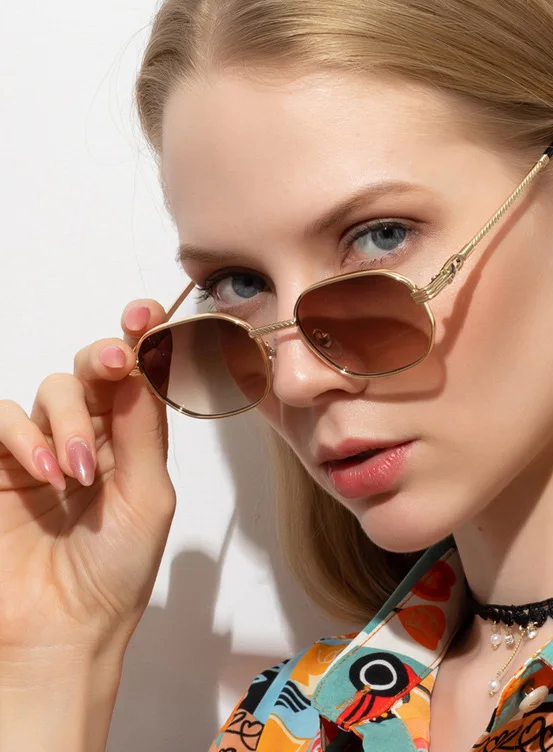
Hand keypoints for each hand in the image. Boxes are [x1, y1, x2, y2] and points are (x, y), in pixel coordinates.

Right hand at [0, 301, 176, 657]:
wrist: (62, 629)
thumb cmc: (115, 570)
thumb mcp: (147, 497)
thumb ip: (142, 432)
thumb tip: (144, 366)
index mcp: (133, 440)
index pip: (138, 378)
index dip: (142, 341)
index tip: (145, 315)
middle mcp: (91, 436)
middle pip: (93, 371)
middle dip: (105, 359)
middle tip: (116, 364)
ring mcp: (42, 449)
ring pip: (50, 391)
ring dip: (66, 420)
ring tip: (77, 472)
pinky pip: (0, 421)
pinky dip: (23, 437)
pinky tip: (46, 472)